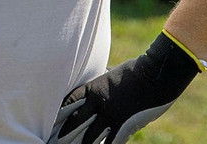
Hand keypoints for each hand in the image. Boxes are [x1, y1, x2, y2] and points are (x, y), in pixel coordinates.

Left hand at [47, 33, 199, 143]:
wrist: (157, 74)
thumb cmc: (137, 71)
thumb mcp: (112, 74)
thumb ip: (103, 80)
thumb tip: (99, 77)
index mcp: (93, 89)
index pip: (69, 102)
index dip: (59, 113)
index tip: (49, 121)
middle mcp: (99, 104)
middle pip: (75, 122)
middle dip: (63, 133)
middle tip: (52, 140)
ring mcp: (112, 116)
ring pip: (90, 136)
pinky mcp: (126, 126)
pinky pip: (111, 142)